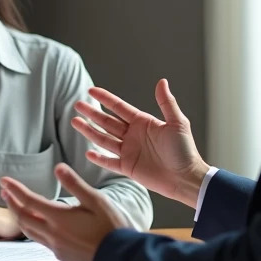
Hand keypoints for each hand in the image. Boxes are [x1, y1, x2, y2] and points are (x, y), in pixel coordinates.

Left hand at [0, 164, 128, 260]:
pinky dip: (32, 229)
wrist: (121, 260)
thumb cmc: (111, 228)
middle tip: (5, 192)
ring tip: (15, 207)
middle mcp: (52, 233)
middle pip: (23, 218)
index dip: (15, 189)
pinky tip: (37, 225)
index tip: (4, 180)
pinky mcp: (62, 255)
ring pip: (29, 231)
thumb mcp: (96, 200)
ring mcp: (56, 246)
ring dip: (19, 217)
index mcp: (58, 218)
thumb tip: (58, 168)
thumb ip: (75, 184)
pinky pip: (40, 240)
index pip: (29, 201)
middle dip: (12, 203)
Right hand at [72, 79, 208, 207]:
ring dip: (89, 131)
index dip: (105, 99)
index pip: (119, 108)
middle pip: (107, 122)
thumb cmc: (185, 150)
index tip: (91, 90)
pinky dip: (98, 158)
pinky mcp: (128, 168)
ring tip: (75, 121)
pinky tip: (88, 152)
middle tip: (77, 105)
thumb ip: (167, 103)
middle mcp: (133, 135)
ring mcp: (129, 152)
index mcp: (142, 123)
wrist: (185, 178)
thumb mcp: (177, 123)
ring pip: (103, 139)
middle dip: (92, 113)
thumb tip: (162, 82)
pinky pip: (109, 162)